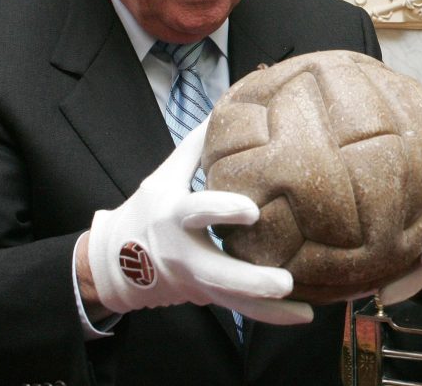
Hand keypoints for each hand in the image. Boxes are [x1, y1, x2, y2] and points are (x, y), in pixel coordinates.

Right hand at [86, 118, 313, 324]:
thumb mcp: (163, 176)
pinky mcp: (207, 297)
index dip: (223, 210)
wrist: (116, 264)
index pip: (198, 212)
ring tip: (305, 312)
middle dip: (250, 280)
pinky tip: (302, 316)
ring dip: (268, 309)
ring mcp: (196, 282)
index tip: (253, 210)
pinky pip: (240, 310)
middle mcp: (185, 255)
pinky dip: (270, 315)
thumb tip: (226, 106)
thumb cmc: (146, 211)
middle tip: (284, 281)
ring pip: (232, 301)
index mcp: (174, 217)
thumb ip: (195, 146)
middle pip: (217, 272)